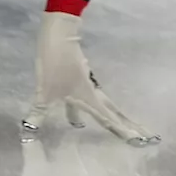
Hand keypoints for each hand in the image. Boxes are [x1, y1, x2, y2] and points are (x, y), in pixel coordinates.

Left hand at [21, 12, 159, 145]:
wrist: (59, 34)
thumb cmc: (55, 64)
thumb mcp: (44, 92)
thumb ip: (39, 112)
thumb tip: (30, 131)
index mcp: (89, 98)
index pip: (108, 120)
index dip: (122, 131)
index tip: (139, 140)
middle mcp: (92, 92)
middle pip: (113, 112)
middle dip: (127, 124)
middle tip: (145, 135)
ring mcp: (87, 83)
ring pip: (103, 104)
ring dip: (112, 117)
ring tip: (120, 128)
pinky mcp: (78, 77)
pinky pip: (91, 98)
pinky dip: (95, 109)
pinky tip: (79, 116)